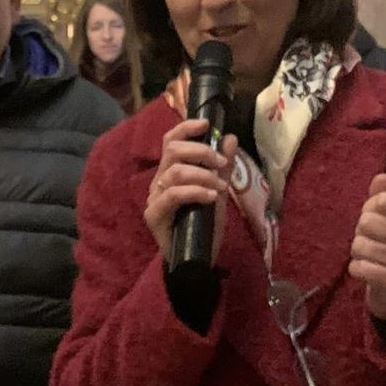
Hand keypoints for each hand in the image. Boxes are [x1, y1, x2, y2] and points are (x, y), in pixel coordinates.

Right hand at [144, 117, 236, 266]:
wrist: (198, 261)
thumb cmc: (204, 226)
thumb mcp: (218, 192)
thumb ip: (223, 168)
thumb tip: (230, 138)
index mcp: (171, 171)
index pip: (170, 140)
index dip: (186, 128)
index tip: (207, 123)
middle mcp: (159, 181)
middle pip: (172, 150)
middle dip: (200, 151)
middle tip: (221, 162)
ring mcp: (155, 198)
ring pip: (174, 171)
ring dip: (203, 175)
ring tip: (220, 187)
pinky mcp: (154, 215)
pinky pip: (173, 195)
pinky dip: (195, 192)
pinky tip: (211, 197)